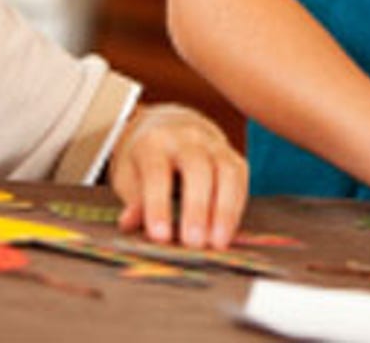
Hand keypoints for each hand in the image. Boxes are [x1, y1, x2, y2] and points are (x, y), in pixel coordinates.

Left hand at [110, 104, 246, 248]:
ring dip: (224, 210)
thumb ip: (134, 201)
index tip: (159, 237)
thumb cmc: (144, 160)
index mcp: (153, 141)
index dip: (158, 205)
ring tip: (218, 243)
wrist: (168, 126)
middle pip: (197, 168)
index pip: (156, 173)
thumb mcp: (129, 177)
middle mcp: (187, 137)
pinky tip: (228, 232)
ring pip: (226, 172)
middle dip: (197, 207)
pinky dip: (235, 207)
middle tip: (193, 243)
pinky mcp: (233, 155)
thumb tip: (129, 224)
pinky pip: (240, 179)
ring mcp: (214, 143)